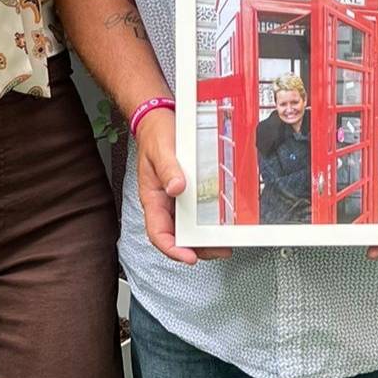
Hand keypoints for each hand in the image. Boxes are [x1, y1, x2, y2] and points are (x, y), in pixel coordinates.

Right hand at [137, 109, 229, 264]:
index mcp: (153, 198)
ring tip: (224, 242)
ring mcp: (176, 199)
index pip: (158, 233)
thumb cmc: (155, 136)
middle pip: (177, 236)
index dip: (172, 249)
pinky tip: (222, 222)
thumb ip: (168, 169)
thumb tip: (176, 189)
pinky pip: (196, 212)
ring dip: (204, 238)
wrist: (159, 120)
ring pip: (188, 227)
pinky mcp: (187, 192)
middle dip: (197, 248)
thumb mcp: (160, 150)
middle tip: (219, 250)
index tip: (188, 256)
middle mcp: (164, 203)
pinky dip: (208, 220)